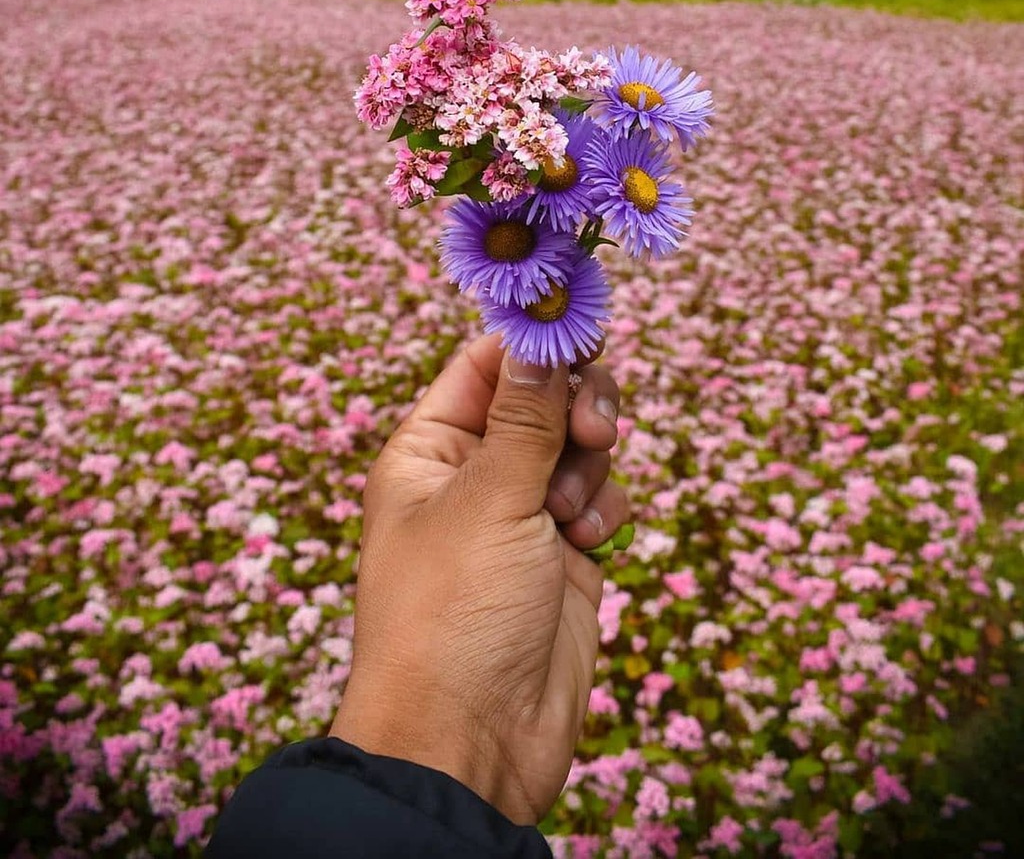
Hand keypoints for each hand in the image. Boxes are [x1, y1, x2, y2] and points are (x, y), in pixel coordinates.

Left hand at [330, 334, 628, 825]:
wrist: (473, 743)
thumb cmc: (452, 615)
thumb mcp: (488, 499)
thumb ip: (526, 414)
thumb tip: (537, 332)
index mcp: (430, 449)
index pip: (486, 364)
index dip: (535, 342)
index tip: (586, 324)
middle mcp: (475, 474)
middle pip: (544, 397)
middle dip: (577, 405)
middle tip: (594, 430)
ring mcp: (522, 515)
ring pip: (580, 446)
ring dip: (589, 467)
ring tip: (569, 516)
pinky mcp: (563, 555)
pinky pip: (600, 498)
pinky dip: (604, 511)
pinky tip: (586, 545)